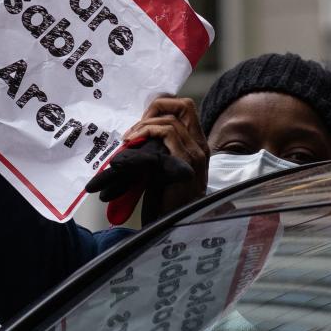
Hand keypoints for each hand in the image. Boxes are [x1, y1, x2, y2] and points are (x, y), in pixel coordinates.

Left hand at [84, 96, 208, 223]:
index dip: (161, 108)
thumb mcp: (164, 169)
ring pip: (171, 120)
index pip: (185, 109)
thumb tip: (139, 133)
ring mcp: (196, 154)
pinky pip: (168, 133)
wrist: (174, 224)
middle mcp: (200, 146)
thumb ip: (161, 150)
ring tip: (130, 138)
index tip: (141, 123)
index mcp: (197, 146)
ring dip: (144, 124)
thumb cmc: (166, 202)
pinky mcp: (186, 163)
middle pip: (184, 106)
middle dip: (155, 108)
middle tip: (136, 127)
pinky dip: (147, 132)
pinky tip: (134, 142)